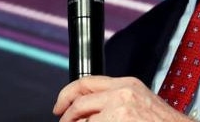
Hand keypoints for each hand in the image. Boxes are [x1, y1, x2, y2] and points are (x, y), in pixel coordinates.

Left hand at [53, 75, 193, 121]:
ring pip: (85, 121)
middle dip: (68, 117)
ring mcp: (119, 112)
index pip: (87, 82)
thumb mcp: (140, 100)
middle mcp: (122, 94)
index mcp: (127, 84)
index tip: (59, 106)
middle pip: (80, 102)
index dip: (67, 94)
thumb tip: (89, 109)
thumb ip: (116, 98)